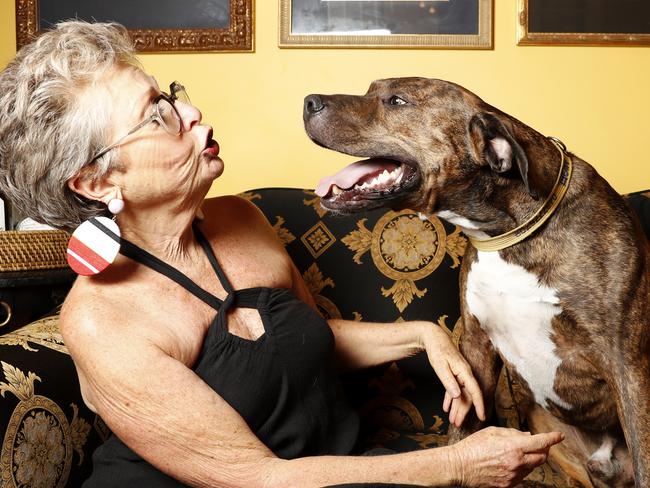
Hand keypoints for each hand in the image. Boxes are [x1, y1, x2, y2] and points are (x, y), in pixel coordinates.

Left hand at [419, 323, 484, 424]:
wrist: (433, 337)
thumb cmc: (437, 350)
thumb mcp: (441, 367)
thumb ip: (449, 382)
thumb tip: (458, 396)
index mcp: (464, 372)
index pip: (475, 391)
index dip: (479, 405)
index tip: (482, 417)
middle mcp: (465, 374)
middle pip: (467, 396)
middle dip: (463, 411)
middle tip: (458, 424)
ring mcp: (459, 374)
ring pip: (460, 394)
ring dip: (456, 407)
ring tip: (453, 420)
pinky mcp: (453, 373)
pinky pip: (454, 389)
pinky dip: (450, 399)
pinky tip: (446, 408)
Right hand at [447, 427, 564, 487]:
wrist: (459, 466)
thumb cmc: (473, 446)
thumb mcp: (492, 432)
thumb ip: (512, 433)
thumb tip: (528, 436)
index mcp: (513, 447)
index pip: (541, 442)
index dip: (552, 438)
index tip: (559, 436)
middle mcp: (517, 463)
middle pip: (542, 457)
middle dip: (543, 449)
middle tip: (538, 443)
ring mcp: (513, 476)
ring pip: (533, 467)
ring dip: (531, 459)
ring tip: (517, 452)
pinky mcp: (509, 485)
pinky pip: (523, 476)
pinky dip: (522, 468)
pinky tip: (511, 462)